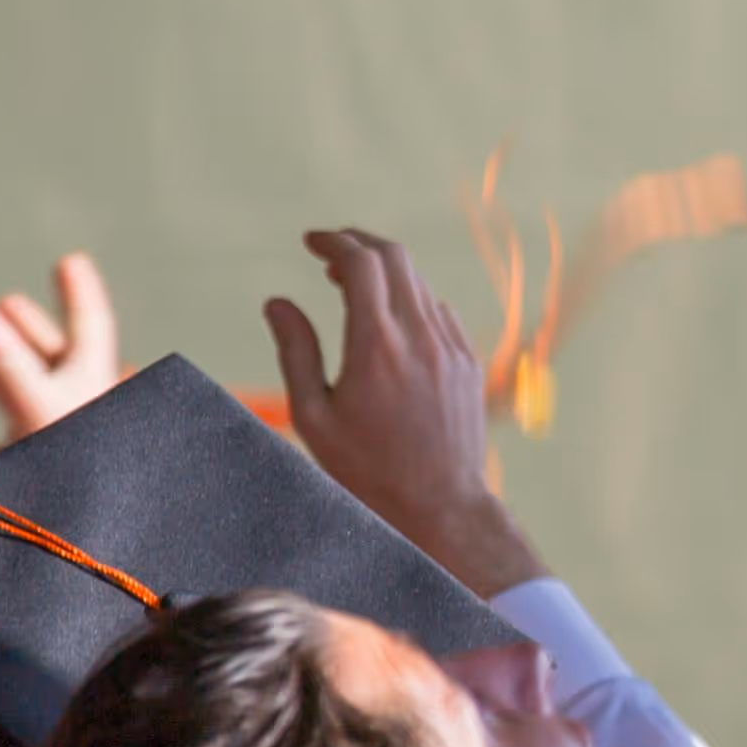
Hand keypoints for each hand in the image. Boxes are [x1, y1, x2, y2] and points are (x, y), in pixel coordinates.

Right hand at [0, 253, 124, 471]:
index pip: (88, 326)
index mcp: (91, 387)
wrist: (90, 559)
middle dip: (30, 330)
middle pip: (52, 358)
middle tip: (11, 302)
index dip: (78, 293)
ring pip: (19, 400)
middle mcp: (75, 413)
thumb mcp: (41, 418)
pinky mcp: (30, 487)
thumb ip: (8, 370)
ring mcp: (52, 448)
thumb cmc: (84, 483)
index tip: (70, 261)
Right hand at [266, 230, 551, 599]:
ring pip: (418, 283)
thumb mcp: (313, 417)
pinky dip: (410, 300)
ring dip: (384, 273)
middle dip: (359, 242)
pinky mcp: (469, 361)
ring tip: (348, 284)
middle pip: (395, 257)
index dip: (332, 242)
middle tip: (328, 251)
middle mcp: (420, 337)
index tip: (309, 241)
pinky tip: (387, 320)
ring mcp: (451, 347)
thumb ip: (295, 352)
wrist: (440, 504)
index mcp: (376, 346)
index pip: (360, 263)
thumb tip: (277, 302)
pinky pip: (439, 311)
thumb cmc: (367, 470)